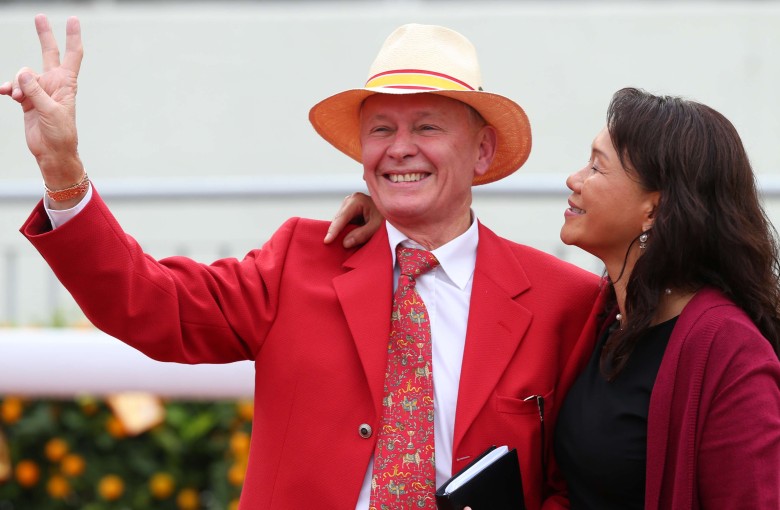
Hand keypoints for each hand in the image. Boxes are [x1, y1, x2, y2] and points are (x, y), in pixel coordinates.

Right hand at [1, 14, 84, 198]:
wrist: (52, 152)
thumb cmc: (60, 134)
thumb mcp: (50, 111)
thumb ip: (36, 91)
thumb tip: (23, 73)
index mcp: (66, 83)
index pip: (72, 55)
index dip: (73, 37)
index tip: (73, 19)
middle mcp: (53, 83)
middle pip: (49, 54)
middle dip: (44, 36)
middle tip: (40, 16)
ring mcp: (40, 90)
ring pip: (24, 74)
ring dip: (17, 83)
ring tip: (17, 97)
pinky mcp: (28, 100)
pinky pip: (14, 87)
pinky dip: (8, 88)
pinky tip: (4, 92)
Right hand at [323, 192, 382, 247]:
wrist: (394, 212)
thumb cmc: (387, 218)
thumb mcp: (377, 227)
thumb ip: (362, 234)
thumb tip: (345, 243)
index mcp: (356, 200)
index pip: (342, 217)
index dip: (334, 230)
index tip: (327, 241)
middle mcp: (350, 200)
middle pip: (338, 219)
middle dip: (335, 232)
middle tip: (330, 246)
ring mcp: (348, 206)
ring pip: (339, 222)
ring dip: (339, 233)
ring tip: (335, 245)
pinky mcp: (349, 213)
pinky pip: (343, 224)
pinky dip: (343, 232)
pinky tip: (342, 240)